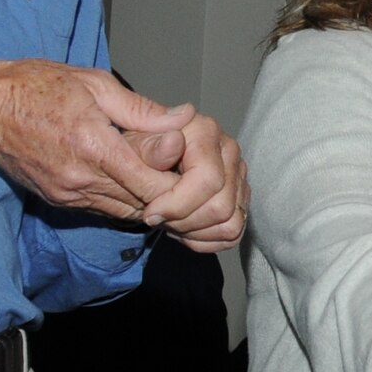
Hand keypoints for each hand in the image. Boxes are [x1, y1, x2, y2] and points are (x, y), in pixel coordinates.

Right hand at [0, 58, 190, 218]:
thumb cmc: (35, 85)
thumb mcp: (94, 83)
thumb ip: (141, 109)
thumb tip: (182, 118)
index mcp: (93, 146)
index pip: (152, 184)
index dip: (179, 183)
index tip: (192, 169)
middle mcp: (80, 179)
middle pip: (143, 204)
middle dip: (169, 194)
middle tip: (186, 176)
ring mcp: (68, 194)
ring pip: (125, 212)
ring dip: (148, 200)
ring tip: (164, 178)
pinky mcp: (59, 200)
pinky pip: (103, 209)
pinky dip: (124, 200)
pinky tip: (134, 183)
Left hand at [139, 112, 248, 253]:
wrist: (145, 159)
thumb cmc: (136, 151)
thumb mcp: (131, 146)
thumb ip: (150, 147)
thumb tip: (173, 141)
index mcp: (205, 132)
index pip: (207, 180)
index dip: (177, 205)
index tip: (150, 213)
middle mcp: (228, 151)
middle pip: (222, 207)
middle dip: (184, 221)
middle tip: (157, 217)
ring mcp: (237, 175)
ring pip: (230, 225)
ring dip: (194, 231)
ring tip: (169, 220)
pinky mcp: (239, 196)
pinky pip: (233, 233)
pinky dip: (204, 238)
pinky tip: (182, 225)